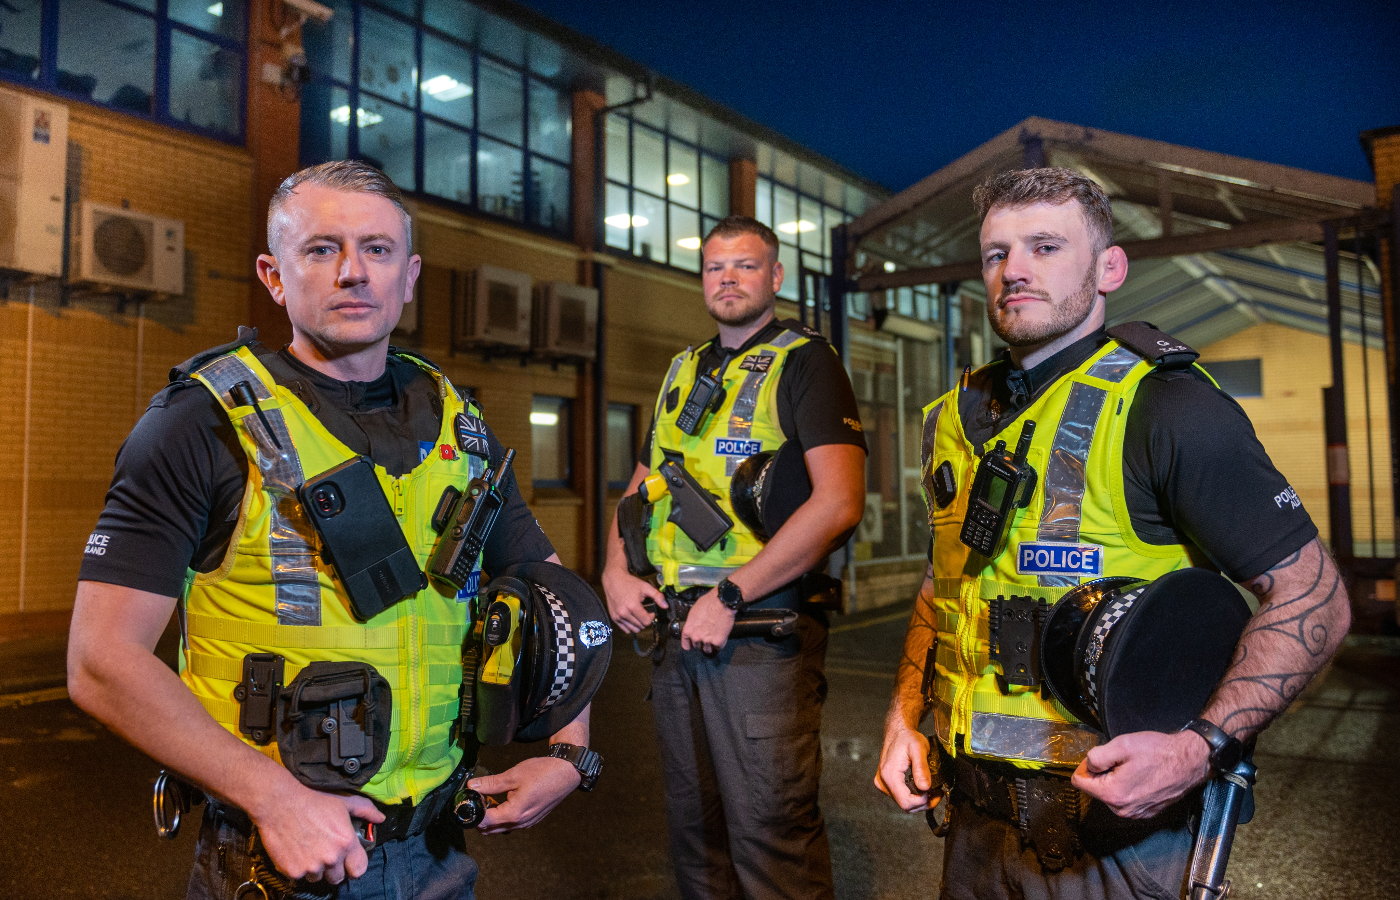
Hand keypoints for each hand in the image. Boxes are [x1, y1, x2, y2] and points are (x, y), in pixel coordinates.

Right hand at [250, 781, 384, 883]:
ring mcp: (311, 867)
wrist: (279, 803)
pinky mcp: (292, 871)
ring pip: (317, 878)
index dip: (354, 866)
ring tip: (308, 849)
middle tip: (324, 853)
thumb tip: (380, 818)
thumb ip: (365, 810)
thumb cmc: (313, 800)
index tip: (348, 862)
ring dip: (315, 869)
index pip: (359, 870)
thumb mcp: (343, 801)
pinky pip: (299, 877)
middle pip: (337, 878)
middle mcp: (331, 858)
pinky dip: (297, 868)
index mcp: (346, 842)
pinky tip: (295, 851)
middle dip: (333, 868)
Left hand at [471, 756, 580, 833]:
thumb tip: (472, 785)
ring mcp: (527, 823)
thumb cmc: (543, 773)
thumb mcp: (513, 775)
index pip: (484, 822)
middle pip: (490, 829)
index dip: (473, 811)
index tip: (470, 799)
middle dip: (480, 817)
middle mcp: (520, 823)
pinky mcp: (532, 819)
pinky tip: (504, 801)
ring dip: (491, 817)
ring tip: (489, 798)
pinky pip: (512, 824)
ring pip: (501, 828)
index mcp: (514, 814)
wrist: (566, 773)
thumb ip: (491, 783)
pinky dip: (503, 816)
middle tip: (477, 798)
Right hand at [601, 563, 665, 633]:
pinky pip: (625, 629)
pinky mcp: (614, 618)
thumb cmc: (630, 583)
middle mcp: (624, 613)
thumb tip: (666, 606)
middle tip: (644, 612)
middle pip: (641, 626)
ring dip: (638, 624)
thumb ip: (658, 596)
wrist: (613, 580)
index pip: (646, 622)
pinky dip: (630, 625)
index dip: (651, 617)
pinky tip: (631, 617)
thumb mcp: (646, 587)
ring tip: (638, 614)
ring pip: (634, 629)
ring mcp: (618, 616)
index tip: (650, 611)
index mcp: (633, 606)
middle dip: (645, 620)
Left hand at [679, 589, 735, 652]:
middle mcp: (696, 637)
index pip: (685, 644)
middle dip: (701, 642)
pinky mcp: (718, 641)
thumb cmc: (708, 603)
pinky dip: (720, 643)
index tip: (691, 645)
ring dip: (710, 645)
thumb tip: (694, 626)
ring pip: (708, 649)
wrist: (722, 602)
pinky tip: (721, 635)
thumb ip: (692, 623)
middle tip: (707, 634)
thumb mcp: (694, 611)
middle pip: (697, 646)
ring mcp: (707, 640)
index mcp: (688, 629)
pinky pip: (718, 647)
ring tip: (714, 635)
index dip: (689, 645)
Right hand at [875, 722, 939, 811]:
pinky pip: (900, 797)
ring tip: (932, 791)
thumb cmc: (907, 738)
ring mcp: (883, 783)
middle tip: (937, 793)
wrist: (898, 732)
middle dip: (924, 802)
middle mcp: (883, 781)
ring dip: (920, 801)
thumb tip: (925, 788)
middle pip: (905, 805)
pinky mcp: (886, 783)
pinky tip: (922, 789)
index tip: (935, 792)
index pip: (906, 802)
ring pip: (904, 803)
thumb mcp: (919, 748)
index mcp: (889, 775)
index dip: (923, 801)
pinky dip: (913, 796)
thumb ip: (921, 768)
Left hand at [1071, 729, 1210, 818]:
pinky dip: (1129, 787)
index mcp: (1113, 794)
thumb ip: (1097, 756)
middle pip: (1095, 788)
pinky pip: (1125, 799)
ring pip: (1110, 793)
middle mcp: (1122, 809)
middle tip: (1123, 761)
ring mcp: (1135, 813)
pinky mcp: (1146, 812)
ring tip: (1134, 768)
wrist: (1189, 762)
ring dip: (1116, 780)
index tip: (1101, 758)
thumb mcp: (1122, 745)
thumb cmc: (1159, 753)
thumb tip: (1087, 765)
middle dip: (1103, 773)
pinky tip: (1142, 776)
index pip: (1079, 782)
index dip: (1086, 766)